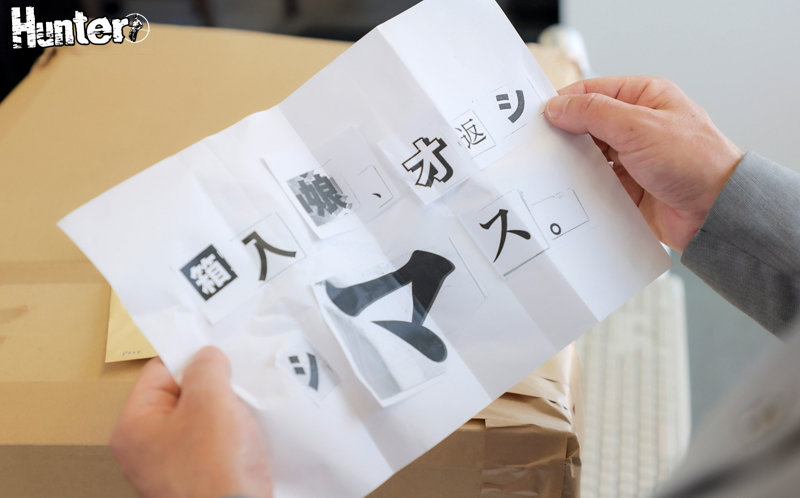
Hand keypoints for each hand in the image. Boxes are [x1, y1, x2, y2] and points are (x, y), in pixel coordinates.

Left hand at [111, 346, 272, 497]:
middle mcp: (146, 449)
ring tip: (246, 406)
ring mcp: (172, 468)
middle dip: (213, 386)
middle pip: (181, 396)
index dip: (190, 358)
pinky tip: (250, 431)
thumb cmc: (215, 465)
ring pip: (201, 420)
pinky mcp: (199, 480)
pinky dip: (232, 434)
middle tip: (237, 380)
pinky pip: (214, 444)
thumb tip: (208, 356)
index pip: (158, 372)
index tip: (220, 353)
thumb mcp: (210, 401)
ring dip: (226, 410)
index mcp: (133, 427)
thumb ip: (207, 367)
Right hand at [545, 76, 742, 250]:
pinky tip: (569, 191)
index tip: (539, 119)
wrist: (716, 213)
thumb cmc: (695, 162)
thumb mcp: (639, 127)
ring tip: (551, 172)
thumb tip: (557, 107)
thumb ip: (594, 113)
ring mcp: (632, 157)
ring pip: (588, 156)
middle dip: (564, 136)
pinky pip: (595, 183)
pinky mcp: (628, 187)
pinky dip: (582, 187)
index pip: (593, 92)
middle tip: (539, 148)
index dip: (565, 103)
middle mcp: (637, 125)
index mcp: (644, 98)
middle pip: (586, 125)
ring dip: (573, 164)